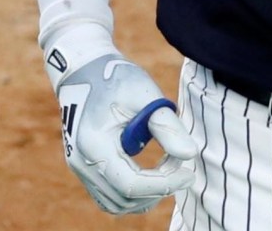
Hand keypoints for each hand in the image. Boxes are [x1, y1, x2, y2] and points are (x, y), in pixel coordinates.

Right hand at [46, 25, 196, 213]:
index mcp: (94, 145)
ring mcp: (80, 166)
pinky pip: (108, 193)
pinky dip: (132, 192)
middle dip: (158, 189)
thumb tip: (191, 154)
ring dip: (145, 195)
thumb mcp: (145, 95)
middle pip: (123, 199)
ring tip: (169, 169)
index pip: (131, 185)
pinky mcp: (84, 165)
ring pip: (115, 203)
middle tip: (181, 166)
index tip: (189, 174)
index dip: (164, 184)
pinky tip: (153, 173)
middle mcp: (81, 163)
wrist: (84, 68)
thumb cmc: (116, 78)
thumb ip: (167, 126)